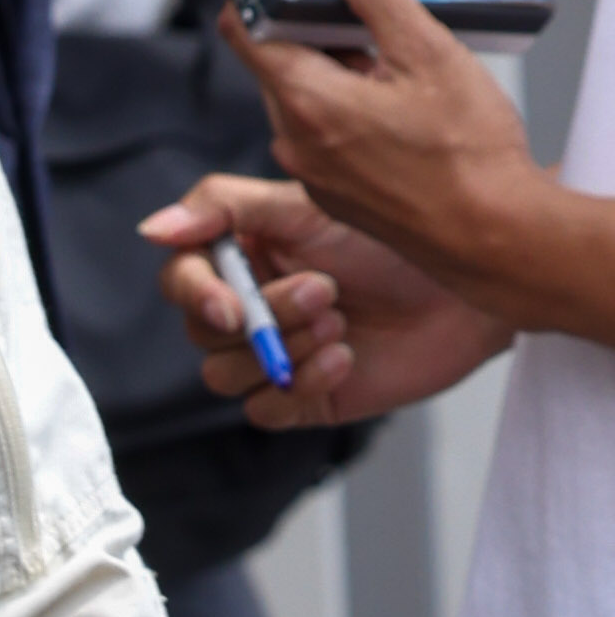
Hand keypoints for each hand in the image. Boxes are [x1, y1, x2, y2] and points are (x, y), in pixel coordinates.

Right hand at [145, 168, 505, 426]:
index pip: (180, 281)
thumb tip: (149, 228)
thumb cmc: (396, 238)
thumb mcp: (307, 206)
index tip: (232, 306)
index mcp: (243, 257)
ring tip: (340, 321)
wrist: (468, 289)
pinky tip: (344, 358)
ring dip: (282, 350)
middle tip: (326, 292)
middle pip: (202, 334)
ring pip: (225, 376)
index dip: (196, 295)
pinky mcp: (302, 397)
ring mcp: (273, 356)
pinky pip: (265, 410)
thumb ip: (224, 208)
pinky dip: (299, 385)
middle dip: (264, 318)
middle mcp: (250, 308)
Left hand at [232, 0, 553, 302]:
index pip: (242, 28)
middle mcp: (293, 140)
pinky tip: (399, 108)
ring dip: (337, 69)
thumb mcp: (428, 52)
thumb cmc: (467, 155)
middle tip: (372, 17)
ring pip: (302, 96)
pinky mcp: (332, 191)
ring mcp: (310, 172)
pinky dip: (347, 107)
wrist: (491, 238)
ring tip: (398, 66)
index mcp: (305, 101)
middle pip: (277, 60)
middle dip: (315, 30)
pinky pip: (322, 132)